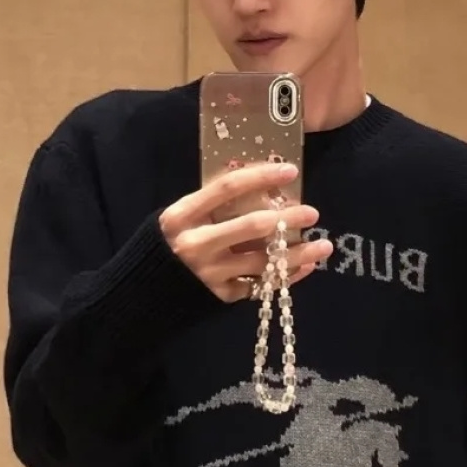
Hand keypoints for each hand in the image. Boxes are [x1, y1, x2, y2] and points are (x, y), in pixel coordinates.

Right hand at [160, 160, 333, 302]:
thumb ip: (212, 206)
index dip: (262, 176)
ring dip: (298, 253)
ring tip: (323, 246)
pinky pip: (260, 283)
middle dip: (288, 218)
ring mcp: (210, 272)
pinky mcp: (220, 295)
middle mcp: (196, 243)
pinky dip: (286, 276)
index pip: (228, 187)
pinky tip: (305, 266)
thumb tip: (263, 190)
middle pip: (252, 225)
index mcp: (183, 215)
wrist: (143, 293)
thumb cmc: (168, 245)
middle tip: (312, 213)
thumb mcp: (181, 219)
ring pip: (264, 260)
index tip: (291, 171)